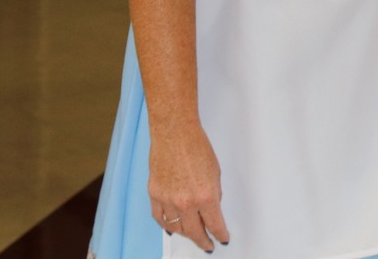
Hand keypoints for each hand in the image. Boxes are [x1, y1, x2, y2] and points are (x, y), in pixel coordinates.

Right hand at [148, 123, 229, 250]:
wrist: (175, 133)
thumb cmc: (196, 146)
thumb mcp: (215, 172)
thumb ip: (213, 193)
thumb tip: (211, 208)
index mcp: (205, 196)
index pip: (214, 224)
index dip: (220, 234)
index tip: (223, 238)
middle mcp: (185, 202)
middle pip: (194, 232)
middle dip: (203, 241)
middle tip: (208, 245)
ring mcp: (167, 200)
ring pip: (176, 228)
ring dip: (185, 234)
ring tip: (191, 235)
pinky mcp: (154, 195)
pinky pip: (160, 218)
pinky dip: (166, 225)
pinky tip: (172, 228)